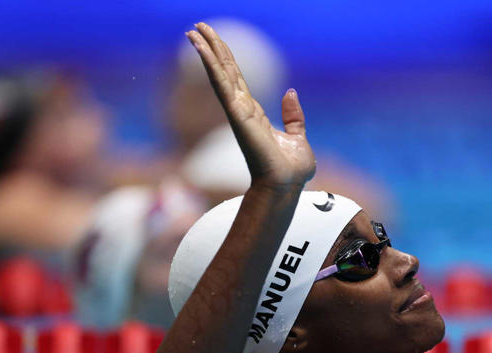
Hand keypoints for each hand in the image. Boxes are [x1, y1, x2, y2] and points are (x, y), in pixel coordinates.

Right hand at [186, 23, 314, 187]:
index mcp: (254, 114)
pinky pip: (222, 85)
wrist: (287, 186)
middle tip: (197, 27)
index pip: (236, 79)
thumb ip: (293, 115)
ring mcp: (238, 112)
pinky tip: (201, 48)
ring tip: (193, 30)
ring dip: (206, 51)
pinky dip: (211, 65)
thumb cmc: (291, 170)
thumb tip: (290, 93)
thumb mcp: (298, 137)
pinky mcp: (238, 115)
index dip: (225, 59)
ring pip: (219, 74)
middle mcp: (242, 110)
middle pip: (224, 71)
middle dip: (212, 48)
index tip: (213, 40)